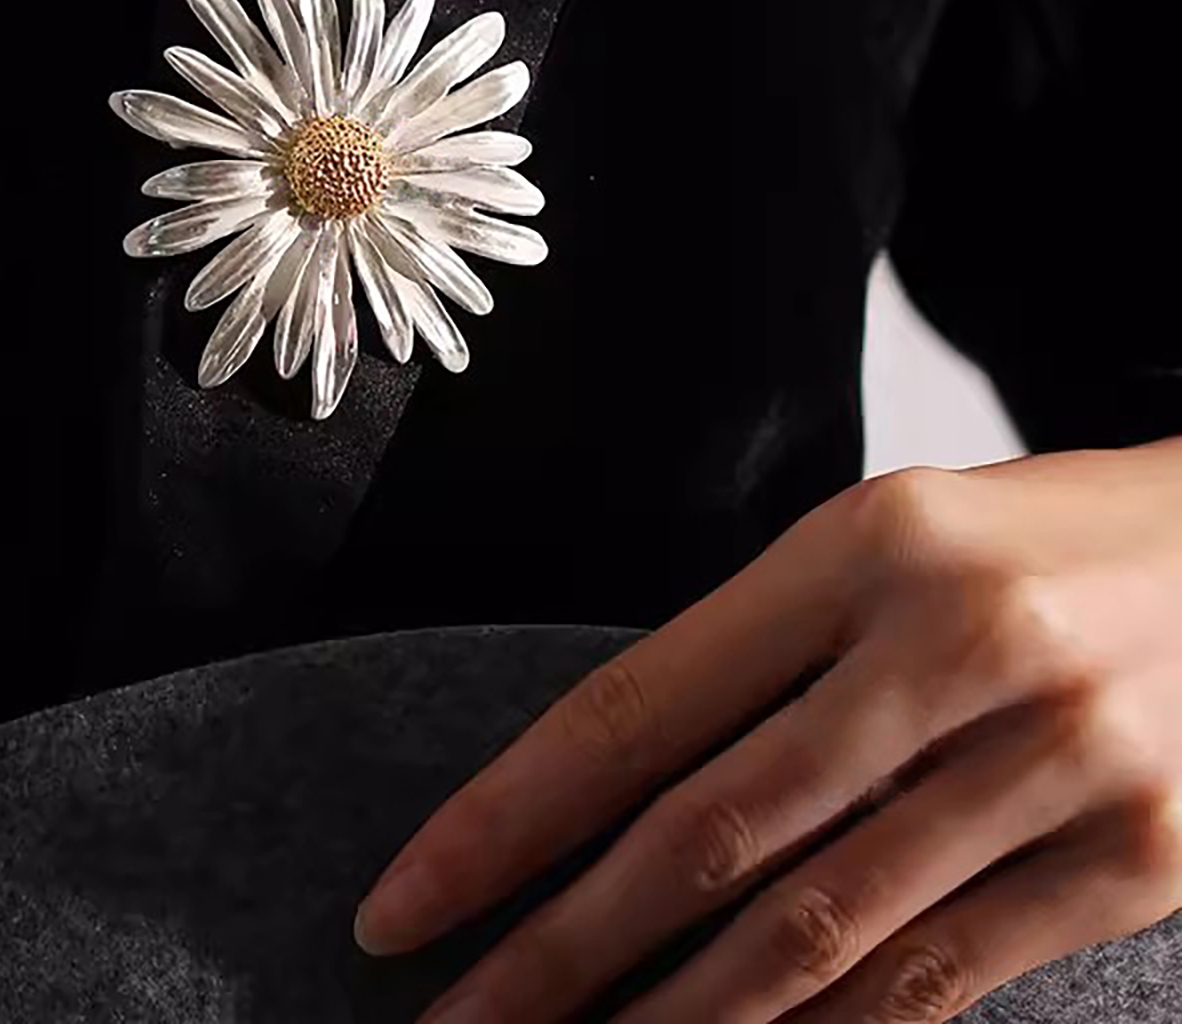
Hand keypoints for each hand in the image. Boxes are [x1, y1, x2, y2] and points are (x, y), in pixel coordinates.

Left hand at [352, 438, 1181, 1022]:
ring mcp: (1057, 757)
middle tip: (450, 1020)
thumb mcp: (889, 540)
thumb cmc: (1042, 539)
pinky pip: (945, 980)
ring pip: (819, 930)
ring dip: (678, 1021)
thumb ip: (767, 651)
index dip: (506, 818)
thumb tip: (625, 791)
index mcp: (862, 546)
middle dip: (560, 952)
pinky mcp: (1139, 857)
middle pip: (710, 835)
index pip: (638, 706)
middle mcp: (952, 645)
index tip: (406, 901)